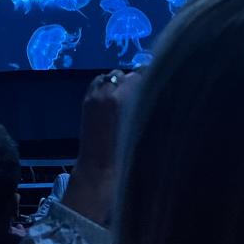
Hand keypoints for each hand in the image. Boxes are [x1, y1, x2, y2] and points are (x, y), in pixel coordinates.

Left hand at [63, 70, 141, 225]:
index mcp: (122, 99)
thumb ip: (148, 105)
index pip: (140, 76)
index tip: (157, 82)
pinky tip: (113, 96)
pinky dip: (106, 84)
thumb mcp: (143, 127)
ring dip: (119, 82)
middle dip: (134, 81)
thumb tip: (155, 91)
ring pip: (111, 77)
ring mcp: (94, 94)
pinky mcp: (86, 100)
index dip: (150, 77)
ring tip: (128, 95)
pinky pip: (98, 82)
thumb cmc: (127, 155)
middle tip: (143, 92)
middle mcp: (107, 92)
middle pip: (126, 75)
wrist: (99, 168)